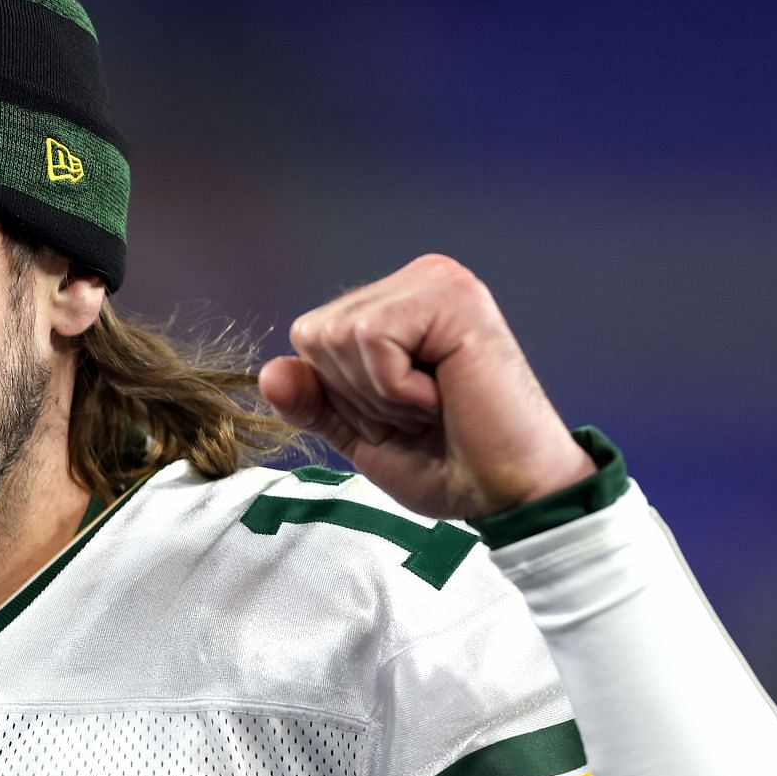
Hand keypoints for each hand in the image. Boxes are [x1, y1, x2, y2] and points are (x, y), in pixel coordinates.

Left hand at [257, 254, 594, 519]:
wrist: (508, 494)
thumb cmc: (449, 462)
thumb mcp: (361, 434)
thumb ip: (315, 401)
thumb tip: (268, 373)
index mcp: (396, 305)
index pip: (310, 337)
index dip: (342, 393)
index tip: (402, 413)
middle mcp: (417, 280)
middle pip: (317, 334)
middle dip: (358, 394)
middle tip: (423, 412)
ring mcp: (437, 282)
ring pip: (340, 336)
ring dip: (382, 394)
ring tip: (437, 403)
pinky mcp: (454, 296)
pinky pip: (373, 340)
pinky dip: (397, 388)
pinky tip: (446, 394)